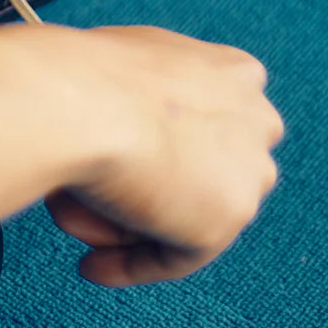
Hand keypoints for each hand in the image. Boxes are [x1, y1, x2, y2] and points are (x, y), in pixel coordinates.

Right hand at [41, 24, 282, 285]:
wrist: (80, 98)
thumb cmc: (79, 73)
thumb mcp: (115, 61)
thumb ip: (136, 90)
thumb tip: (103, 112)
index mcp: (232, 72)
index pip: (204, 122)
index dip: (157, 148)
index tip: (120, 163)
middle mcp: (255, 118)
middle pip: (201, 171)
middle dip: (154, 193)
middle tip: (97, 206)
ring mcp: (249, 168)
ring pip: (188, 213)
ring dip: (130, 226)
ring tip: (72, 223)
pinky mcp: (228, 215)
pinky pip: (178, 255)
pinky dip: (134, 265)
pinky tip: (93, 266)